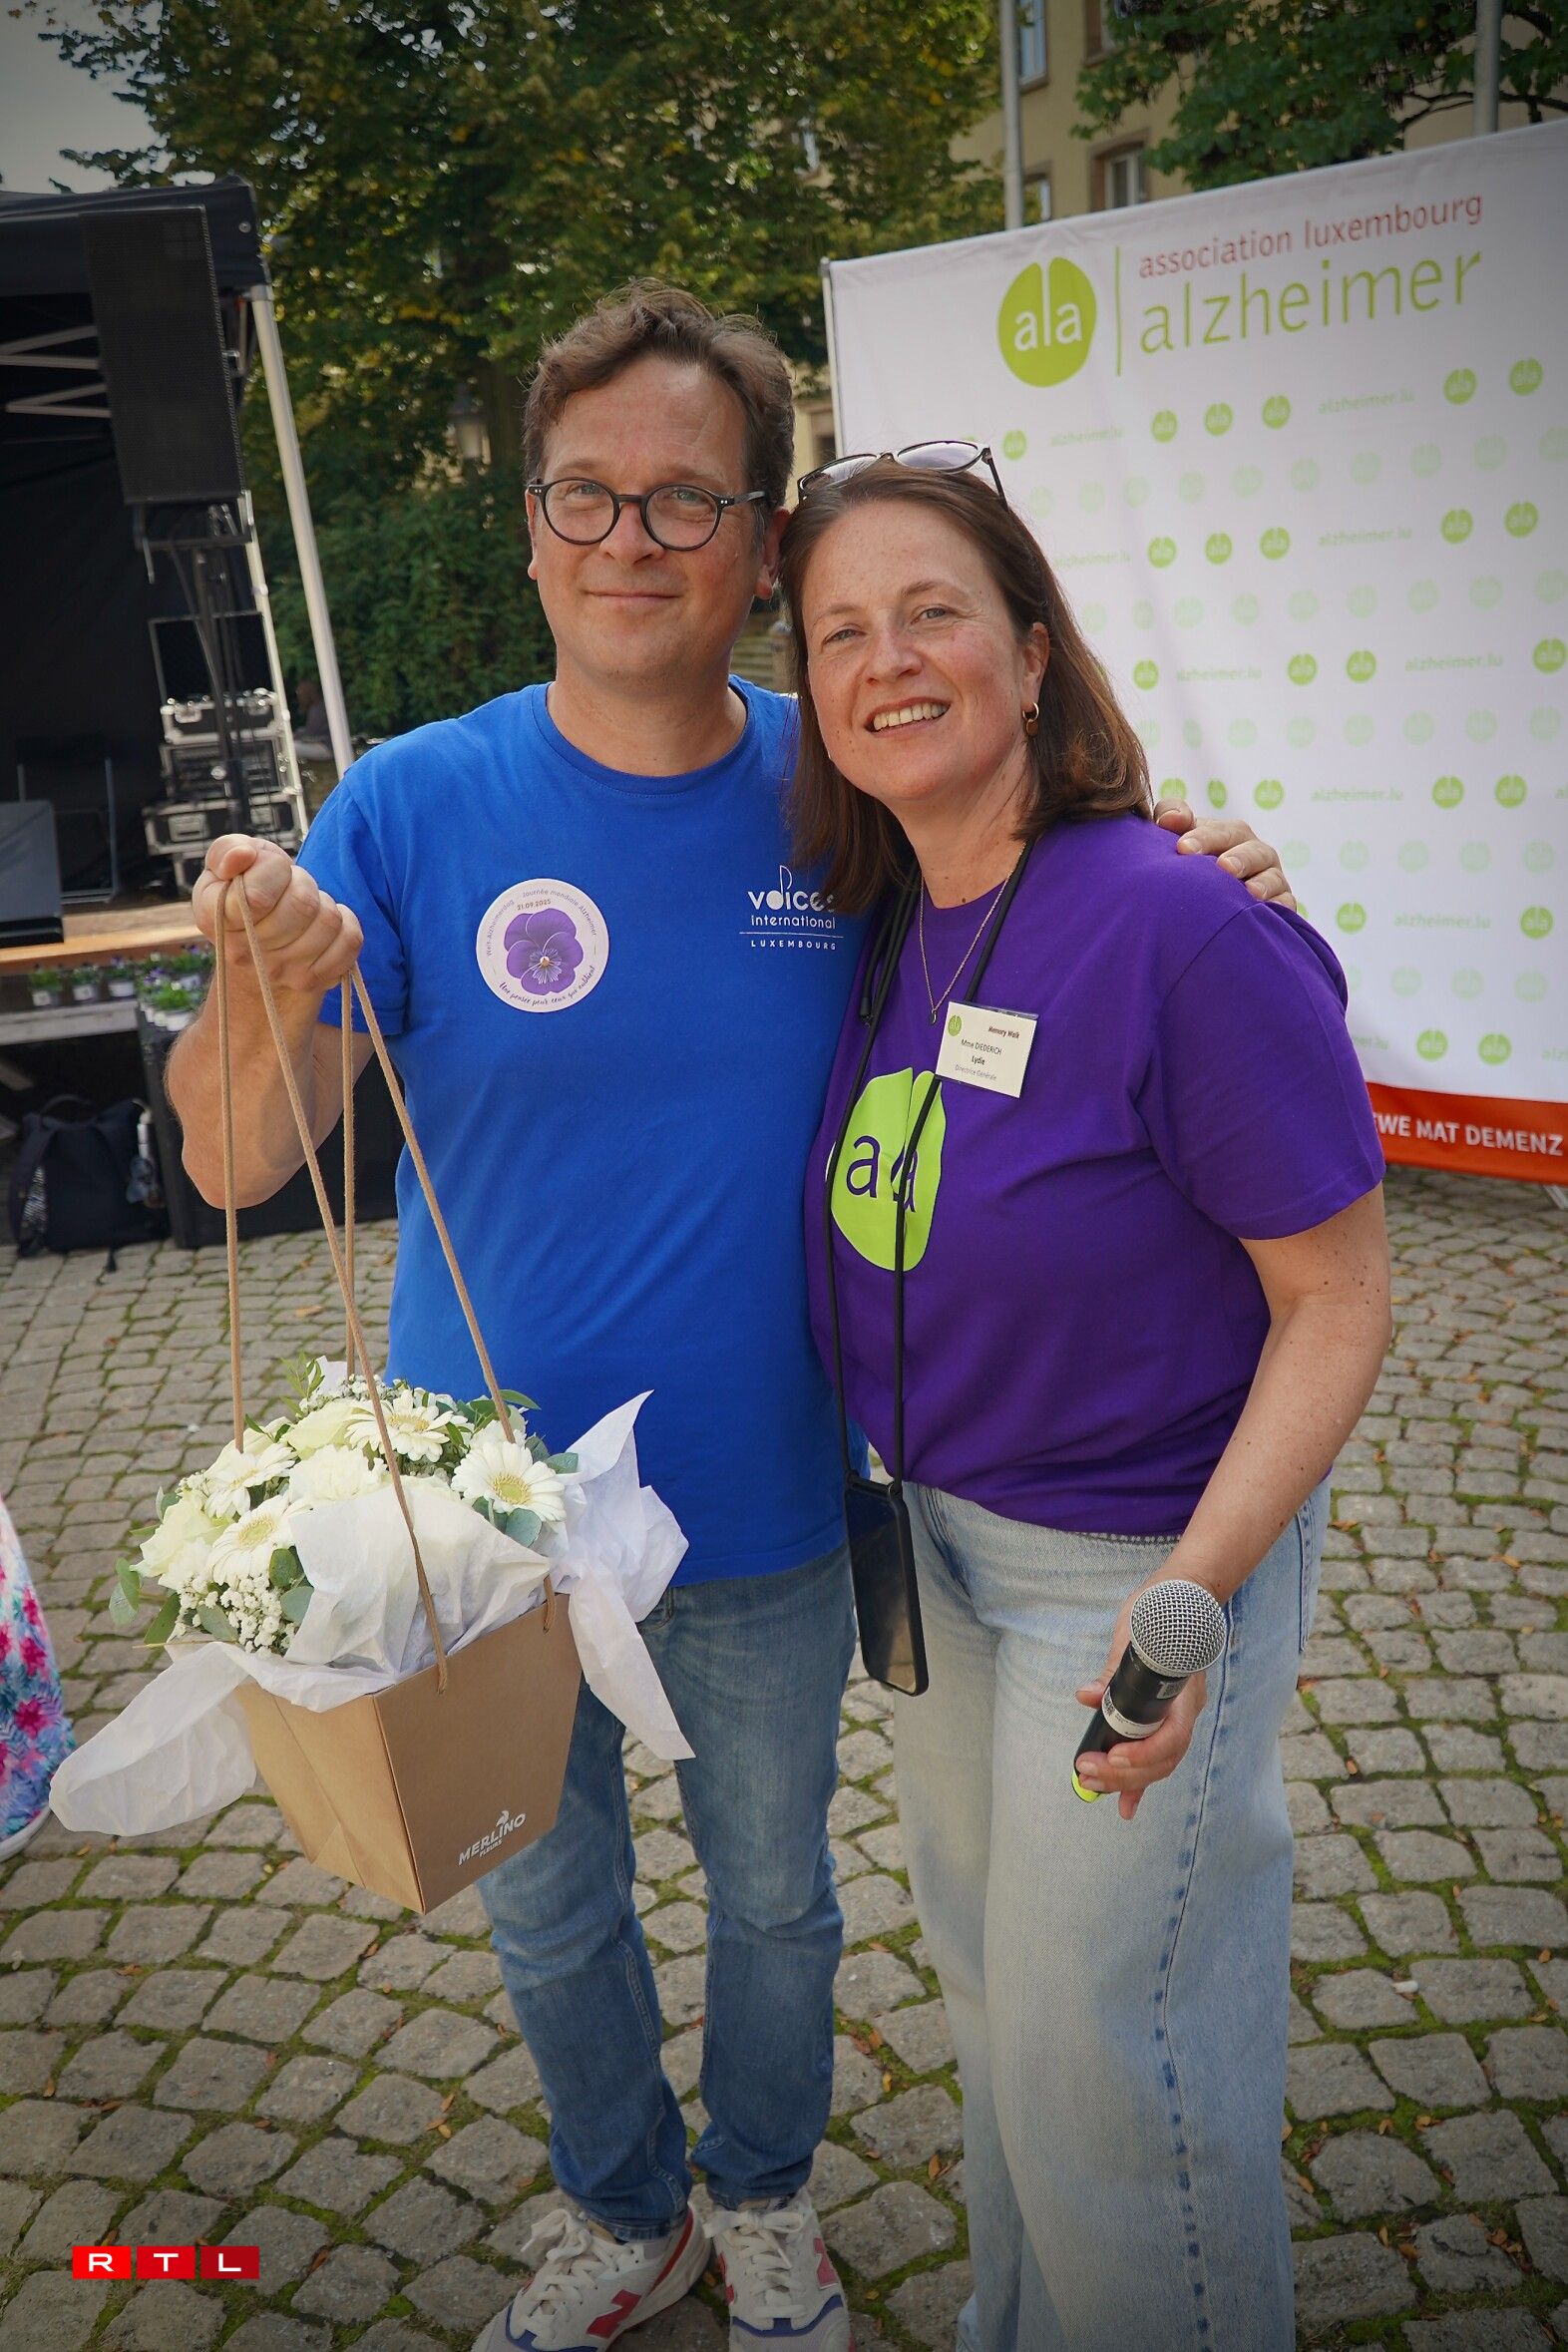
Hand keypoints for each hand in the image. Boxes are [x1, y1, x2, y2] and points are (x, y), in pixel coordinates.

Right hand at [192, 835, 362, 996]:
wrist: (257, 951)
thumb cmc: (244, 894)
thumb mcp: (225, 863)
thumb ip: (226, 849)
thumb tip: (242, 856)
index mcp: (214, 918)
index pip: (258, 895)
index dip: (271, 869)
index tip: (266, 869)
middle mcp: (243, 954)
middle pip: (302, 904)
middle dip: (302, 883)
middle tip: (289, 888)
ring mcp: (280, 972)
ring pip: (329, 920)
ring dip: (323, 903)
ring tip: (304, 909)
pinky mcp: (313, 981)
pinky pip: (350, 940)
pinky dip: (346, 922)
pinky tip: (323, 924)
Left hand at [1073, 1581, 1209, 1820]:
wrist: (1183, 1594)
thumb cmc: (1157, 1610)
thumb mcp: (1133, 1634)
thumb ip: (1112, 1671)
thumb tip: (1086, 1696)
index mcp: (1184, 1691)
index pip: (1171, 1737)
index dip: (1141, 1754)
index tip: (1109, 1757)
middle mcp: (1187, 1709)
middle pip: (1162, 1759)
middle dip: (1123, 1774)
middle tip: (1085, 1774)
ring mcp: (1179, 1715)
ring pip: (1160, 1763)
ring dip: (1126, 1780)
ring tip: (1091, 1785)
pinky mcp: (1167, 1717)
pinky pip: (1156, 1756)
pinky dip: (1138, 1781)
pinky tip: (1123, 1805)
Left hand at [1154, 800, 1295, 910]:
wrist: (1210, 904)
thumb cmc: (1191, 863)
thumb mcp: (1181, 838)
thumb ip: (1170, 816)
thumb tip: (1168, 818)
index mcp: (1231, 835)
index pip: (1220, 831)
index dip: (1203, 837)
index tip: (1183, 848)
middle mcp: (1254, 853)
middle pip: (1252, 850)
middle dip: (1239, 858)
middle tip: (1224, 867)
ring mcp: (1271, 878)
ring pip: (1272, 877)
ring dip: (1263, 883)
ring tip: (1251, 892)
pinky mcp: (1281, 904)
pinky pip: (1286, 905)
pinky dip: (1280, 907)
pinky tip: (1269, 911)